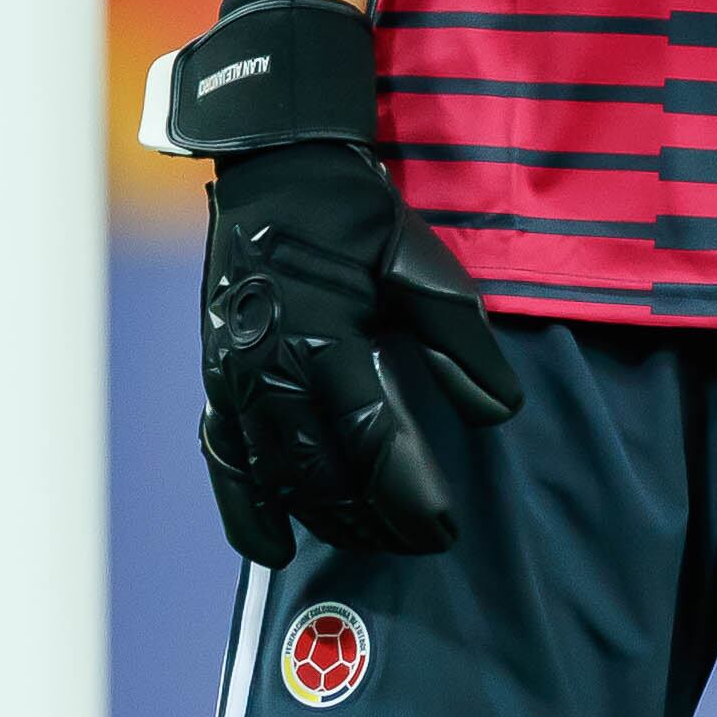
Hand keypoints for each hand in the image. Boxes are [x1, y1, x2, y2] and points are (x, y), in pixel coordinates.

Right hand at [144, 0, 523, 565]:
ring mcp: (234, 377)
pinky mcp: (215, 379)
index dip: (409, 493)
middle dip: (374, 517)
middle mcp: (270, 365)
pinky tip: (272, 549)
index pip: (372, 438)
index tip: (445, 528)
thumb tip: (501, 412)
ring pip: (278, 474)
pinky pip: (226, 458)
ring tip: (371, 539)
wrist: (271, 167)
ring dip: (325, 516)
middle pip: (323, 472)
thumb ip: (462, 338)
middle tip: (422, 542)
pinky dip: (246, 508)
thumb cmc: (353, 214)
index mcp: (325, 333)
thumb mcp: (419, 260)